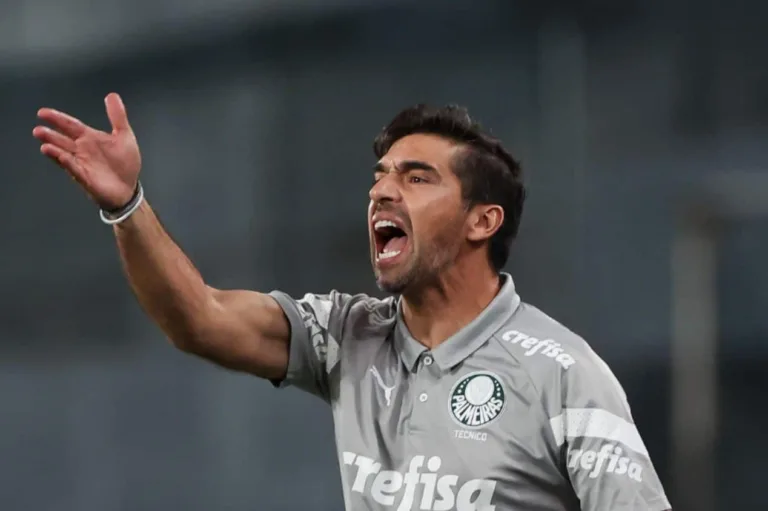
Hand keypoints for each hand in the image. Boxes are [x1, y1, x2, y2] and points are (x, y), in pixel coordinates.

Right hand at [33, 93, 141, 210]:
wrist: (128, 188)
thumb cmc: (124, 163)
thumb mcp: (124, 136)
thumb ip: (117, 116)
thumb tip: (112, 95)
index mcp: (90, 138)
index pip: (71, 125)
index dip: (57, 118)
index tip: (42, 112)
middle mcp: (82, 150)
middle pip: (63, 140)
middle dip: (50, 135)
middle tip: (38, 129)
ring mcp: (81, 164)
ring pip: (64, 154)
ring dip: (54, 149)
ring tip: (44, 144)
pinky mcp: (85, 177)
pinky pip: (74, 169)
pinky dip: (67, 163)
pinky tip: (61, 157)